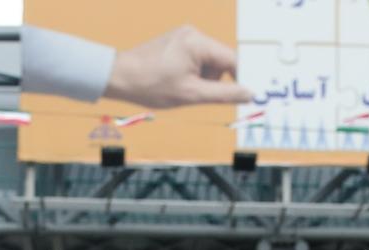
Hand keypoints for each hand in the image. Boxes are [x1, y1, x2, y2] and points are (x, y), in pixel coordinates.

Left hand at [106, 25, 252, 107]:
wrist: (120, 77)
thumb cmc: (151, 85)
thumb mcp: (191, 94)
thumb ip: (224, 94)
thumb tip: (249, 94)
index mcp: (198, 43)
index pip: (232, 60)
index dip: (242, 78)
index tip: (249, 95)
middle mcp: (193, 34)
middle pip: (221, 61)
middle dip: (215, 81)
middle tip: (197, 94)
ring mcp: (184, 36)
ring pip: (209, 62)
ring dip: (202, 79)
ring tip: (182, 88)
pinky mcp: (177, 42)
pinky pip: (197, 60)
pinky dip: (193, 74)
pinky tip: (178, 81)